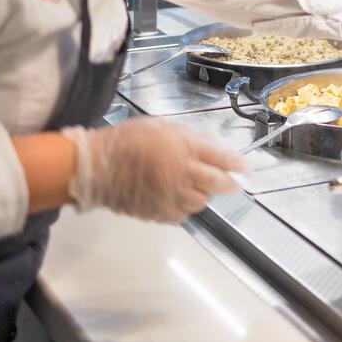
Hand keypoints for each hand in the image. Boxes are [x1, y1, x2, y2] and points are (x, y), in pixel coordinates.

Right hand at [62, 119, 241, 222]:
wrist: (95, 166)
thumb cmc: (127, 140)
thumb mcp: (162, 126)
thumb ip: (190, 137)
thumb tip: (214, 149)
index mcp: (183, 148)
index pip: (220, 158)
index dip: (236, 164)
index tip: (246, 168)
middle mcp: (181, 173)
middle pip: (218, 183)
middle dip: (229, 183)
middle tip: (233, 183)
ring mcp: (170, 196)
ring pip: (201, 202)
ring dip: (203, 195)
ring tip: (194, 186)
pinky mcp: (158, 213)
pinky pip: (182, 215)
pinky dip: (185, 207)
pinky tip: (178, 198)